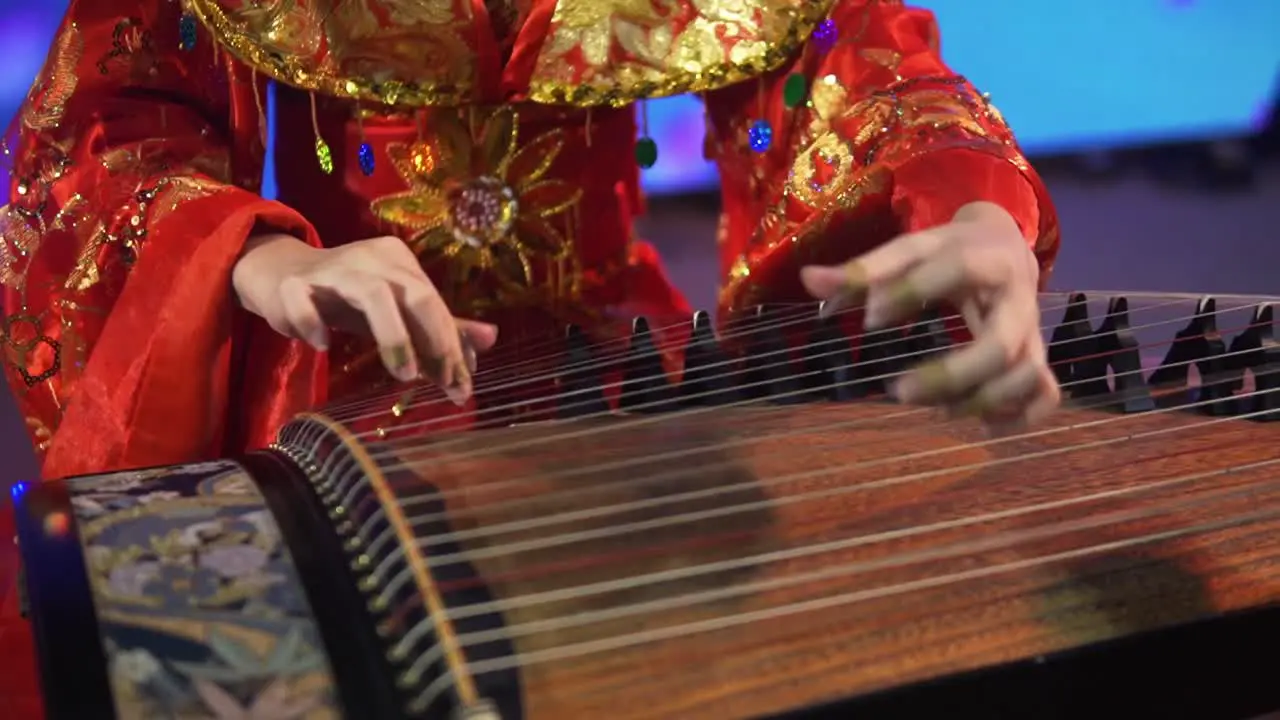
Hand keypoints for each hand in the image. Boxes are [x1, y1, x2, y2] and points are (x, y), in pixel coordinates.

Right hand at [232, 233, 496, 403]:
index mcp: (400, 262)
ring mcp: (331, 270)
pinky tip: (322, 345)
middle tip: (442, 382)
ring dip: (394, 336)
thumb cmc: (348, 297)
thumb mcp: (397, 310)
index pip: (435, 304)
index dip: (452, 346)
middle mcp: (371, 259)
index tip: (462, 387)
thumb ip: (441, 326)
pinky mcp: (292, 284)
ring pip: (372, 294)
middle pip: (414, 294)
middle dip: (435, 341)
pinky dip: (314, 323)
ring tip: (404, 374)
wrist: (281, 275)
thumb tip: (492, 338)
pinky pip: (304, 301)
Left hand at [800, 202, 1058, 429]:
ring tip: (938, 410)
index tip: (869, 320)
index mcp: (985, 259)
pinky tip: (979, 422)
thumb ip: (862, 269)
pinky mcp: (1040, 357)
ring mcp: (1033, 333)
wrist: (1005, 246)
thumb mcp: (911, 250)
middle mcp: (1018, 300)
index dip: (911, 293)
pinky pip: (1046, 395)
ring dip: (982, 402)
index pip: (955, 270)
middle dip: (952, 375)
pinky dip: (1018, 416)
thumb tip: (808, 280)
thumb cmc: (948, 252)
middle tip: (899, 392)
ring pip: (1027, 376)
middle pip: (1001, 346)